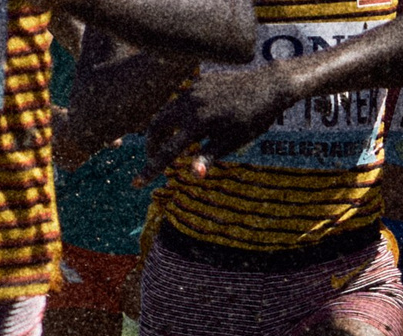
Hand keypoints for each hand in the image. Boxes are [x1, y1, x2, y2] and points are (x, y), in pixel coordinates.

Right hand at [145, 66, 292, 178]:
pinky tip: (185, 125)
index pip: (168, 151)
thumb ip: (209, 156)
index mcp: (198, 123)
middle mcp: (190, 104)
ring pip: (164, 111)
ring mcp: (192, 91)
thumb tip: (193, 175)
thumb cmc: (252, 120)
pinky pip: (177, 101)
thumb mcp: (232, 141)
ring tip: (170, 144)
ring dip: (161, 130)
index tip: (136, 184)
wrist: (266, 87)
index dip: (151, 169)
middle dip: (152, 145)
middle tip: (155, 159)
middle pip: (155, 126)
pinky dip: (174, 116)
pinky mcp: (197, 83)